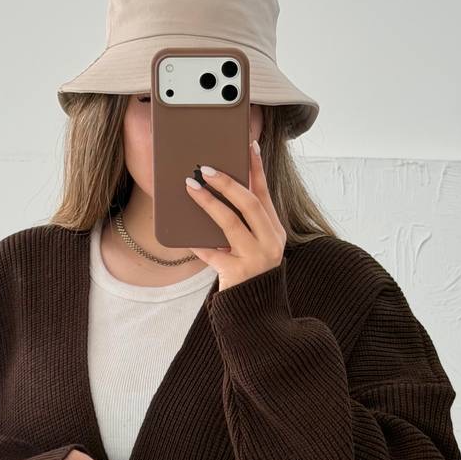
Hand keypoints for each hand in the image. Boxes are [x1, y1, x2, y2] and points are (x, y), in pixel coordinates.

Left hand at [184, 140, 285, 291]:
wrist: (256, 313)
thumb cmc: (250, 274)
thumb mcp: (253, 247)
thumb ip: (242, 225)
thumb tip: (216, 194)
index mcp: (275, 231)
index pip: (265, 193)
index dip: (257, 169)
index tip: (248, 146)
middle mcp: (270, 242)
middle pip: (249, 203)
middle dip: (226, 182)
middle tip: (205, 168)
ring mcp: (256, 258)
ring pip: (230, 223)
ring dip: (208, 202)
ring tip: (190, 187)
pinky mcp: (238, 273)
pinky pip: (212, 253)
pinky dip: (198, 243)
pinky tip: (185, 235)